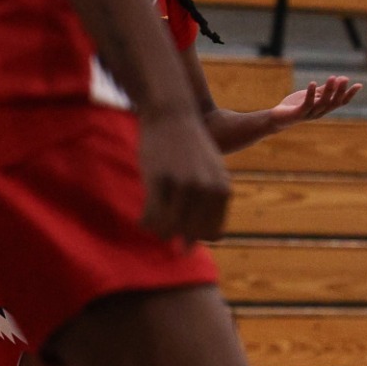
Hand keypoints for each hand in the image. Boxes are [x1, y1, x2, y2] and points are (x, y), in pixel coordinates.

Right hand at [137, 109, 231, 242]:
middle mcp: (207, 189)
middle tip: (166, 220)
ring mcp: (183, 184)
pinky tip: (143, 216)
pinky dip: (145, 221)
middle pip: (190, 234)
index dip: (196, 234)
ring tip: (153, 219)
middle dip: (176, 234)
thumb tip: (186, 251)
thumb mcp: (209, 176)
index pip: (212, 234)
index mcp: (223, 190)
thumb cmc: (188, 151)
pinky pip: (150, 217)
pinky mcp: (158, 178)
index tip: (184, 223)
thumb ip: (206, 210)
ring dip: (158, 228)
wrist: (171, 115)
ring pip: (168, 229)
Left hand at [267, 76, 360, 128]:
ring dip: (328, 90)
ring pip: (322, 103)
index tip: (359, 85)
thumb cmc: (296, 106)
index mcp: (324, 108)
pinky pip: (307, 104)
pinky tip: (313, 83)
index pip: (341, 102)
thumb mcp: (312, 95)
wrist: (279, 118)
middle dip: (340, 91)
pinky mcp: (299, 113)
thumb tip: (338, 79)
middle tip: (345, 78)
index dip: (350, 94)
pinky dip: (310, 94)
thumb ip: (324, 89)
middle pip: (334, 103)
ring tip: (332, 78)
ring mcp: (310, 114)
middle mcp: (320, 112)